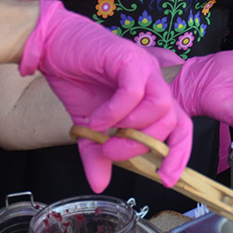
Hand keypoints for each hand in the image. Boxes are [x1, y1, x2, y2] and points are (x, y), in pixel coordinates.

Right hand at [20, 0, 192, 189]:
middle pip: (172, 119)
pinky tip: (97, 118)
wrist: (52, 48)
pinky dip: (116, 111)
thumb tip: (100, 185)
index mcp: (150, 97)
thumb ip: (97, 155)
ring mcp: (142, 67)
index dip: (179, 154)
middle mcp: (153, 81)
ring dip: (134, 128)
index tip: (166, 179)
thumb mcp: (88, 128)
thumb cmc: (76, 80)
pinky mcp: (126, 57)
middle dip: (143, 146)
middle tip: (112, 153)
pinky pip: (133, 90)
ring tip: (106, 134)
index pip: (181, 126)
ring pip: (160, 104)